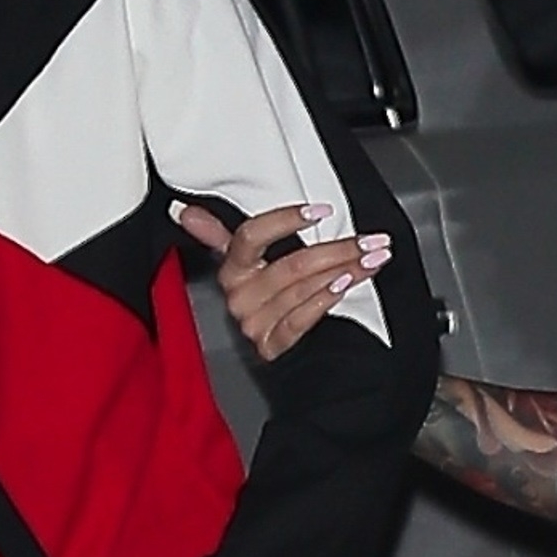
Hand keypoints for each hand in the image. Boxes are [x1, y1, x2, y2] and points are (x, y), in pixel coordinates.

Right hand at [174, 199, 389, 363]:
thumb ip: (218, 234)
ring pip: (303, 291)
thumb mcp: (242, 261)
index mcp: (231, 268)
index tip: (320, 211)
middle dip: (338, 249)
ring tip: (372, 258)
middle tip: (371, 240)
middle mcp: (239, 295)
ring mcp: (254, 323)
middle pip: (291, 265)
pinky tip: (347, 284)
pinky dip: (327, 300)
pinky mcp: (270, 346)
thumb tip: (184, 211)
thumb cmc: (262, 294)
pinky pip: (302, 320)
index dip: (285, 221)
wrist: (267, 343)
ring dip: (345, 271)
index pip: (252, 236)